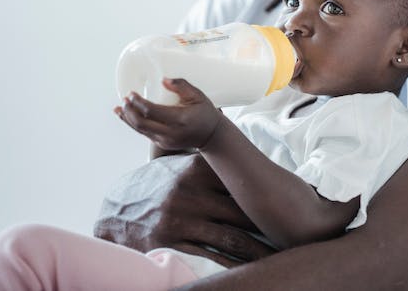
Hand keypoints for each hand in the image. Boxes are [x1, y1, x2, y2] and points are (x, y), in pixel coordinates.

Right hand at [93, 153, 276, 266]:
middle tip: (292, 235)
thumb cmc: (156, 185)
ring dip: (257, 250)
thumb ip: (204, 157)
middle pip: (242, 213)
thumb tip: (235, 139)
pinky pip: (211, 256)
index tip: (288, 204)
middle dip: (268, 227)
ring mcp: (182, 219)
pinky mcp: (172, 242)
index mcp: (197, 170)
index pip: (241, 183)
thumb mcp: (178, 163)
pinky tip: (248, 269)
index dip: (267, 196)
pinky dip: (232, 264)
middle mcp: (191, 193)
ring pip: (231, 238)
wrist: (116, 212)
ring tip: (277, 256)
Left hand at [115, 78, 221, 150]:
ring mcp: (165, 140)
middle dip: (129, 111)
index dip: (138, 102)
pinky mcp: (162, 144)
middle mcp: (170, 132)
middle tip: (125, 99)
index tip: (132, 93)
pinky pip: (143, 133)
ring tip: (120, 107)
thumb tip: (163, 80)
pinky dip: (133, 124)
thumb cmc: (205, 113)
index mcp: (180, 119)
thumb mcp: (198, 96)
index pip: (152, 111)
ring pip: (139, 130)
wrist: (211, 136)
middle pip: (141, 123)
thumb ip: (182, 86)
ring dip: (127, 118)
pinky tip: (125, 116)